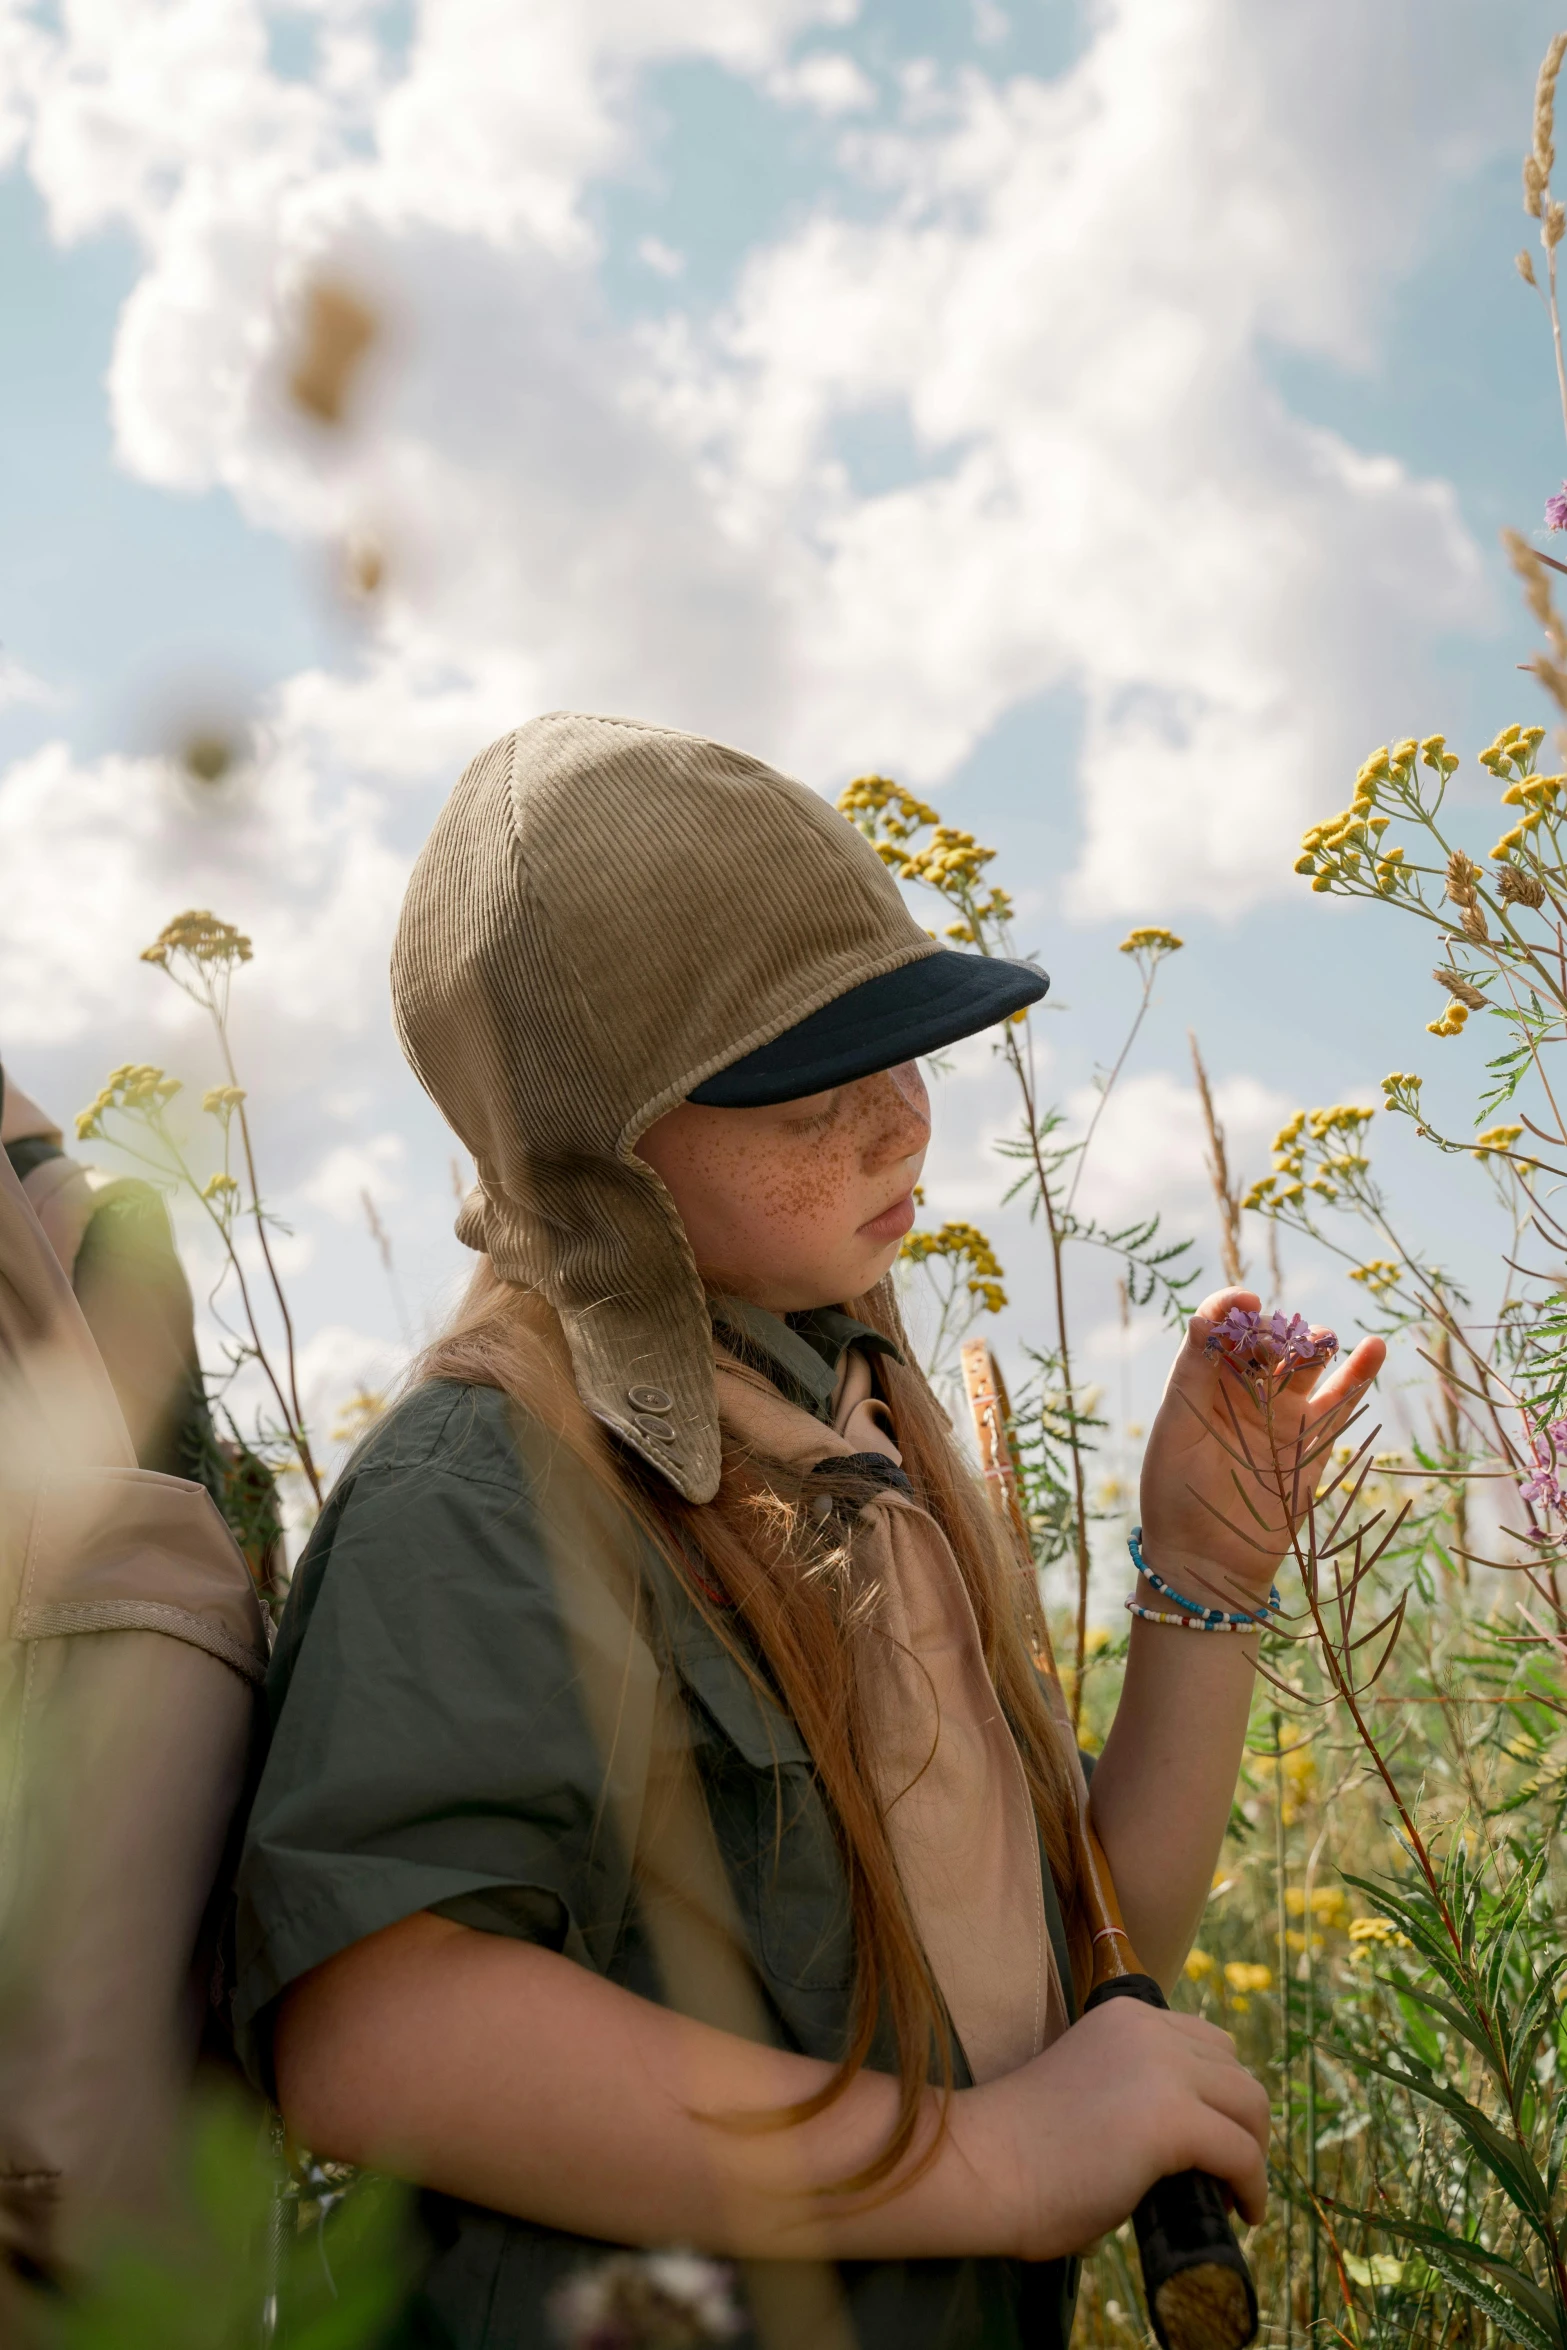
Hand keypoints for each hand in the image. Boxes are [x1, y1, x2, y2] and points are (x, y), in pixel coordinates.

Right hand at [960, 1996, 1270, 2262]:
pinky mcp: (1172, 2119)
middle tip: (1227, 2172)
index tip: (1213, 2140)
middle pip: (1237, 2071)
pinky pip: (1244, 2155)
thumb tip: (1186, 2137)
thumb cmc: (1021, 2145)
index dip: (1219, 2096)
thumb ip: (1133, 2088)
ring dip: (1253, 2152)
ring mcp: (1163, 2070)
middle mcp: (1150, 2029)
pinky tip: (1243, 2215)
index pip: (1207, 2043)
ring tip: (1236, 2194)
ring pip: (1251, 2106)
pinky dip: (1254, 2188)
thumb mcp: (1090, 2085)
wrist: (983, 2165)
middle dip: (1242, 2122)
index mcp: (1125, 2015)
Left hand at [1139, 1286, 1385, 1609]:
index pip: (1224, 1328)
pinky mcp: (1313, 1445)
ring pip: (1307, 1364)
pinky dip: (1360, 1375)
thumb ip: (1194, 1368)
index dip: (1234, 1308)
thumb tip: (1209, 1312)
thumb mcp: (1177, 1423)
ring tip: (1317, 1344)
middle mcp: (1245, 1394)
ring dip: (1315, 1344)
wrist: (1205, 1562)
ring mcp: (1282, 1417)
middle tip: (1272, 1348)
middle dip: (1275, 1331)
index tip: (1247, 1302)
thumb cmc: (1176, 1491)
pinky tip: (1375, 1347)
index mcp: (1204, 1382)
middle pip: (1270, 1340)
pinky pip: (1341, 1404)